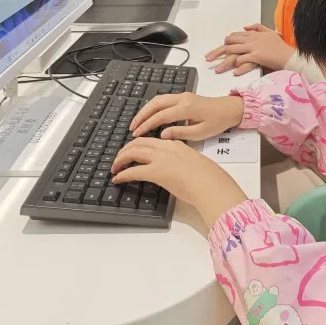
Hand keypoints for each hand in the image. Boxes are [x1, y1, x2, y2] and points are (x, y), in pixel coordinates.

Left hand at [111, 138, 246, 225]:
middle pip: (139, 142)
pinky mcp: (155, 171)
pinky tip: (118, 178)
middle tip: (119, 158)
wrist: (210, 183)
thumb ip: (181, 163)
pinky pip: (133, 171)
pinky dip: (122, 174)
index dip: (139, 145)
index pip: (152, 140)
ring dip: (121, 159)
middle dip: (126, 149)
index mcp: (176, 144)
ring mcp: (160, 158)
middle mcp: (166, 147)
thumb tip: (175, 171)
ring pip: (132, 152)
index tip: (134, 151)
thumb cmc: (207, 178)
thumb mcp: (193, 163)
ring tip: (115, 167)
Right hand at [130, 92, 243, 141]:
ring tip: (137, 122)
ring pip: (158, 99)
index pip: (160, 116)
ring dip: (146, 109)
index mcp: (186, 108)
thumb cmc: (218, 122)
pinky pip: (164, 99)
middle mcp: (182, 98)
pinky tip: (149, 115)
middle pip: (155, 103)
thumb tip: (162, 134)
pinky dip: (153, 107)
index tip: (136, 133)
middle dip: (141, 115)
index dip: (146, 125)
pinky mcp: (184, 96)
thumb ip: (180, 133)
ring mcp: (183, 95)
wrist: (230, 109)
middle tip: (132, 127)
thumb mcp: (201, 133)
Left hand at [205, 24, 294, 75]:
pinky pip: (244, 60)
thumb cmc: (281, 47)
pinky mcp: (258, 56)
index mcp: (253, 34)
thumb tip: (245, 27)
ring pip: (234, 52)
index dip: (224, 43)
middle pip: (230, 43)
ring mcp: (254, 47)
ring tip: (217, 70)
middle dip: (218, 51)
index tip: (217, 50)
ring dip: (224, 62)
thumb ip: (257, 28)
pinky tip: (234, 73)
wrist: (290, 56)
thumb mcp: (270, 33)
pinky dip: (238, 67)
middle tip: (209, 59)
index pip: (234, 36)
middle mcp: (251, 39)